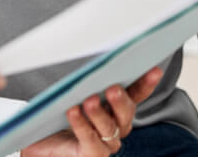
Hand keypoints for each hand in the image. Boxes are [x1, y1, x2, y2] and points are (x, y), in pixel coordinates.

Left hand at [21, 67, 162, 156]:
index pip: (136, 94)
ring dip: (99, 113)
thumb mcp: (73, 90)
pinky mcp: (91, 154)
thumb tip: (88, 51)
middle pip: (126, 113)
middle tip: (112, 88)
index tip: (154, 70)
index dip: (146, 83)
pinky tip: (73, 112)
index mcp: (117, 107)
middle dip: (120, 100)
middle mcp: (117, 126)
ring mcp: (106, 143)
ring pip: (109, 127)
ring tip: (89, 101)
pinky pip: (90, 141)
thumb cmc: (60, 112)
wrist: (43, 139)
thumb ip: (86, 78)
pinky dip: (82, 125)